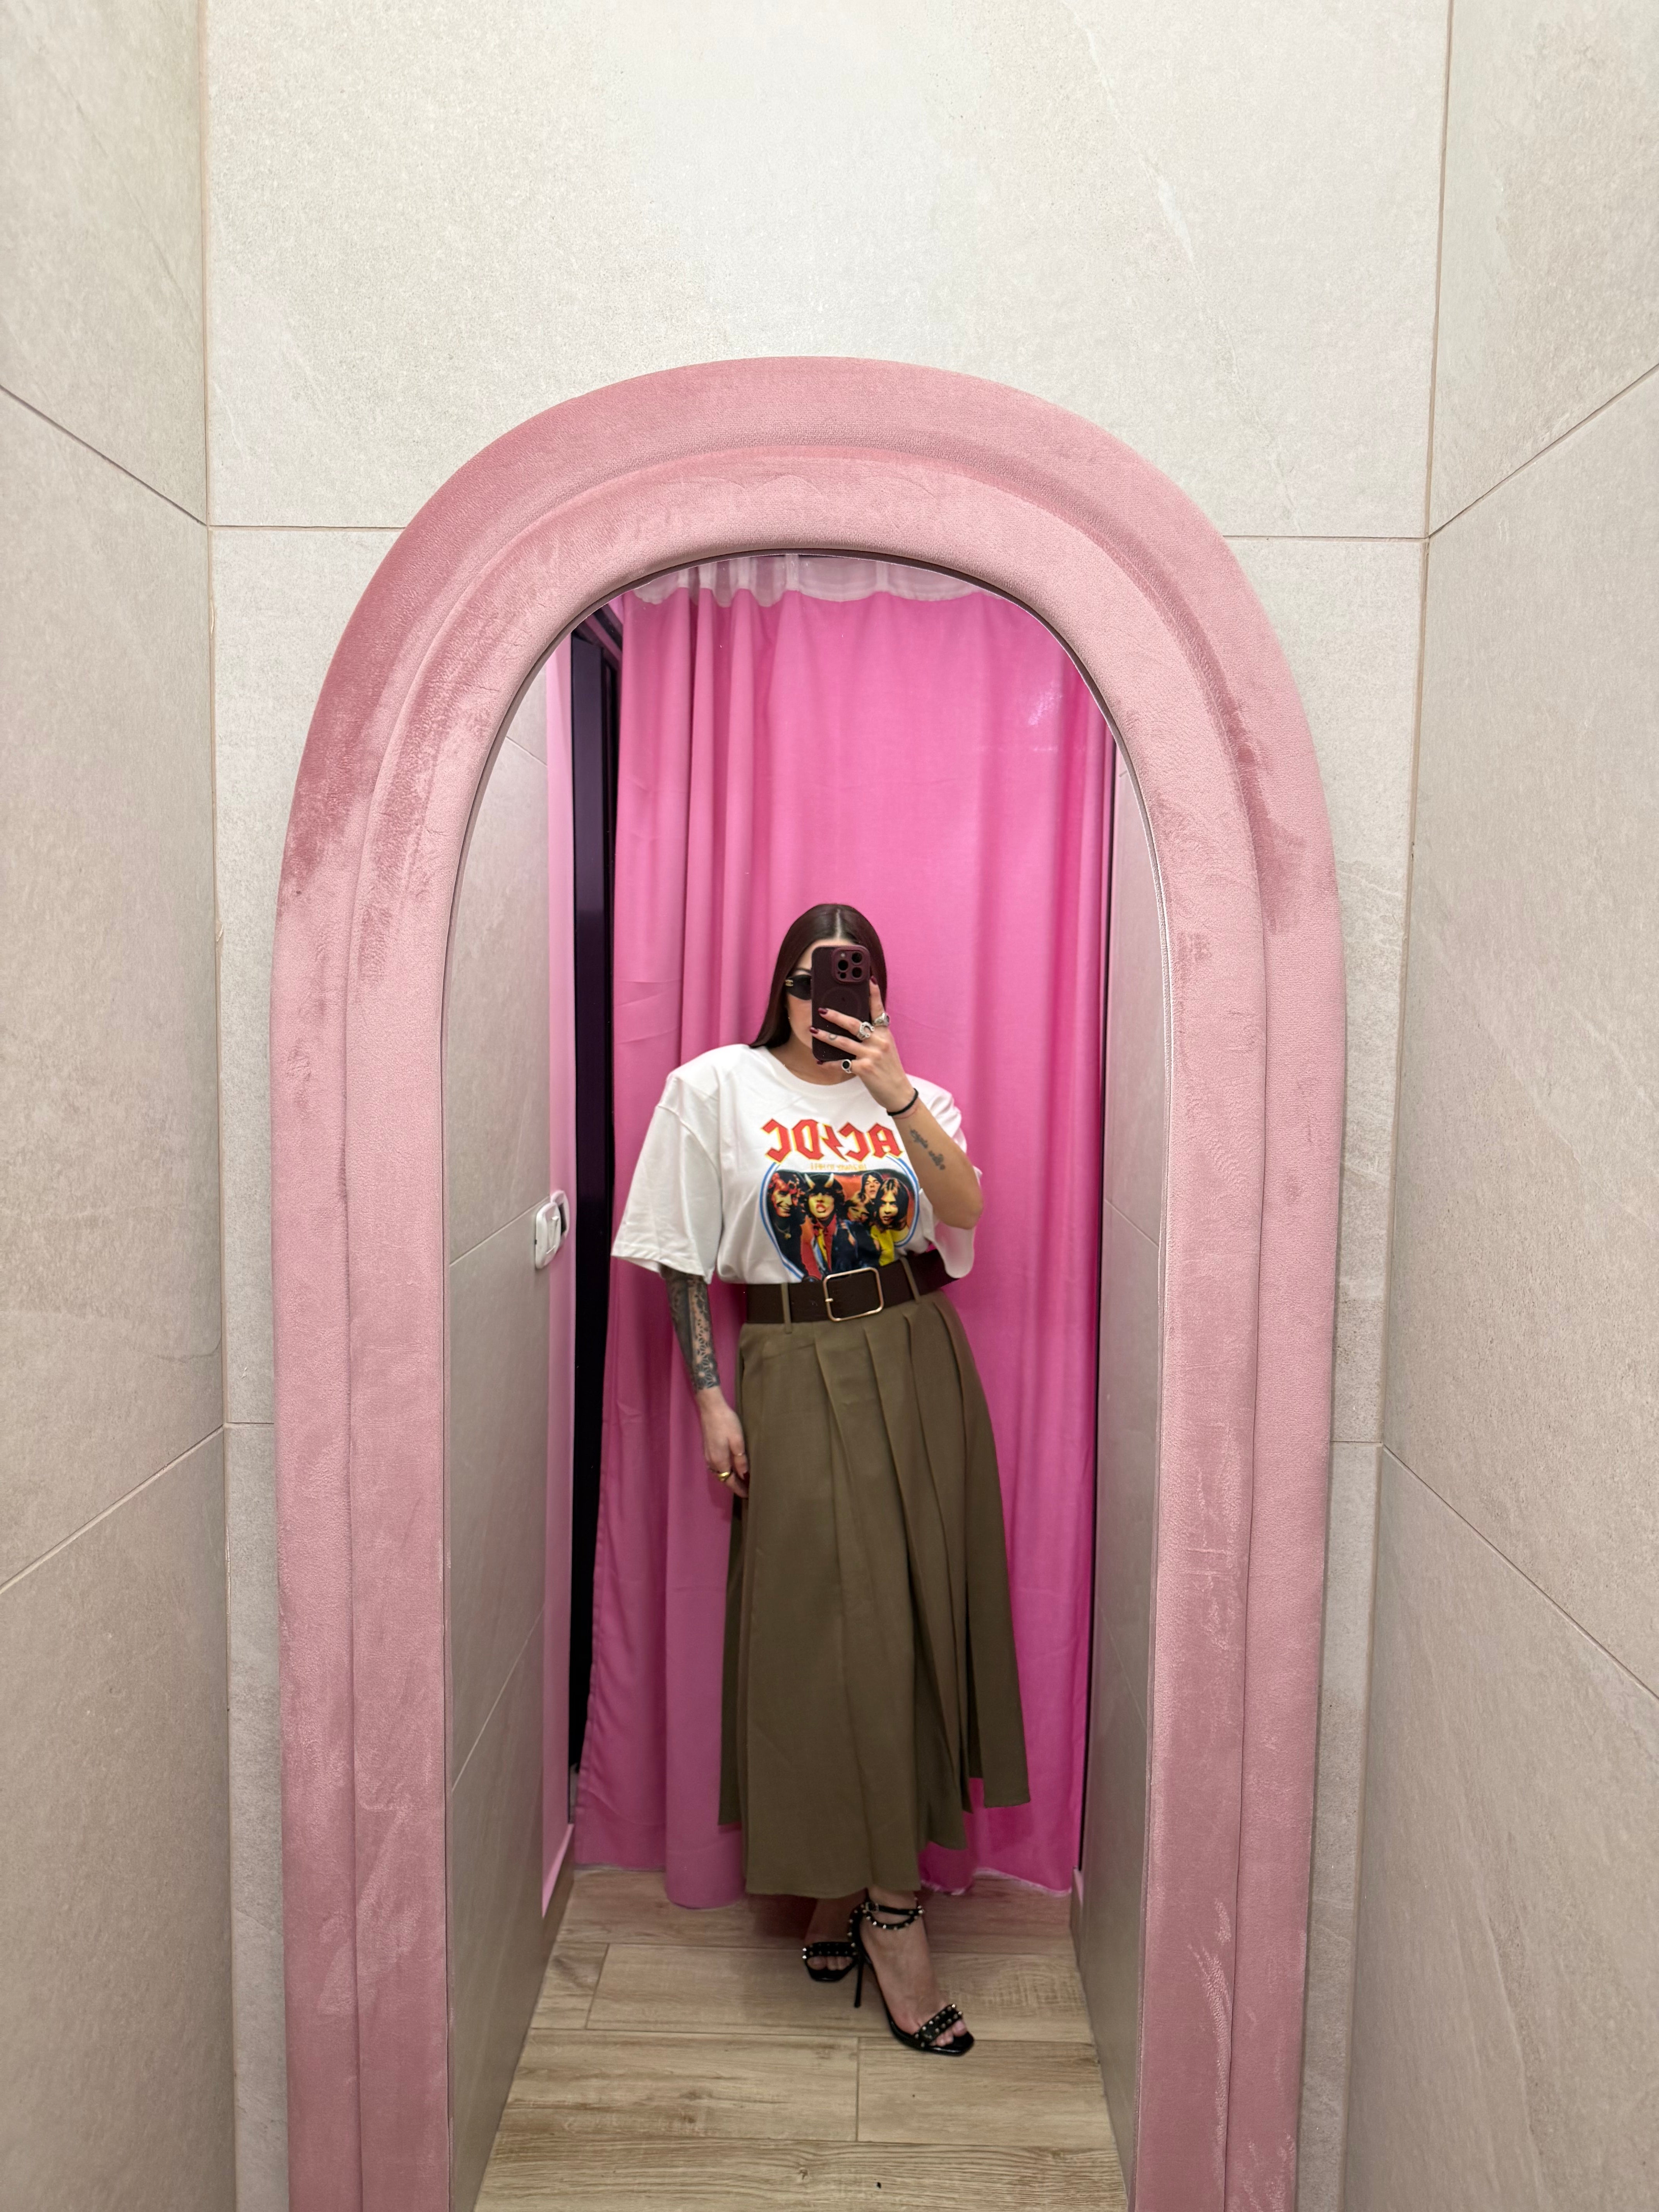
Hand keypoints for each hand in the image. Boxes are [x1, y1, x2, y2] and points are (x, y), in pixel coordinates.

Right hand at [696, 1388, 748, 1497]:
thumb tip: (744, 1475)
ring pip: (718, 1472)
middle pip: (723, 1478)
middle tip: (746, 1489)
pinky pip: (715, 1466)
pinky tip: (729, 1468)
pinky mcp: (706, 1449)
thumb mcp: (738, 1441)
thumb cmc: (727, 1423)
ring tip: (739, 1481)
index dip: (739, 1489)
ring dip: (728, 1478)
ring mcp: (707, 1455)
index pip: (730, 1481)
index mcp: (720, 1461)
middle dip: (734, 1485)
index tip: (748, 1495)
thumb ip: (740, 1460)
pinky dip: (723, 1470)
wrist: (711, 1408)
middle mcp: (712, 1461)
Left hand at [811, 980, 911, 1112]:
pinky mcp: (864, 1069)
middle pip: (854, 1024)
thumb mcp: (886, 1048)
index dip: (874, 994)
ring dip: (825, 1036)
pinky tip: (820, 1061)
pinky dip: (829, 1063)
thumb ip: (874, 1036)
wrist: (898, 1092)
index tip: (868, 979)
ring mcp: (871, 1055)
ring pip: (843, 1042)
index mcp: (885, 1034)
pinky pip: (841, 1063)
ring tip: (813, 1030)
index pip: (878, 1010)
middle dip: (836, 1016)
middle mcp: (879, 1042)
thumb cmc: (890, 1069)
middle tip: (822, 1009)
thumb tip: (856, 1026)